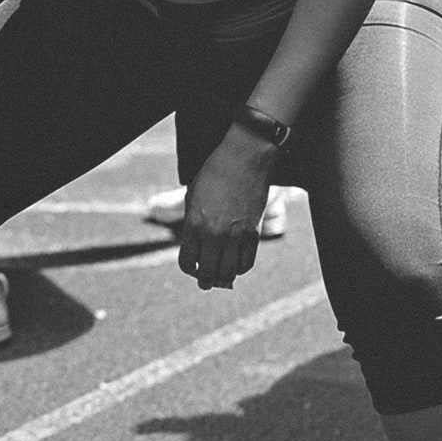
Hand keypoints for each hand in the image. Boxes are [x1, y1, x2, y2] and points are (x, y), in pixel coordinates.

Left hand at [177, 128, 274, 289]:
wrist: (244, 158)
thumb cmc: (215, 173)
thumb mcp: (193, 196)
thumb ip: (193, 224)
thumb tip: (197, 249)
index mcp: (194, 224)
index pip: (187, 263)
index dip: (189, 270)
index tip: (193, 268)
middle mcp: (213, 234)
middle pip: (208, 273)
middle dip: (206, 280)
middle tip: (207, 282)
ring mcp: (235, 235)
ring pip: (228, 272)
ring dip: (224, 276)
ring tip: (222, 274)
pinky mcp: (254, 233)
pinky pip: (246, 263)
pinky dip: (240, 268)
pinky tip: (236, 263)